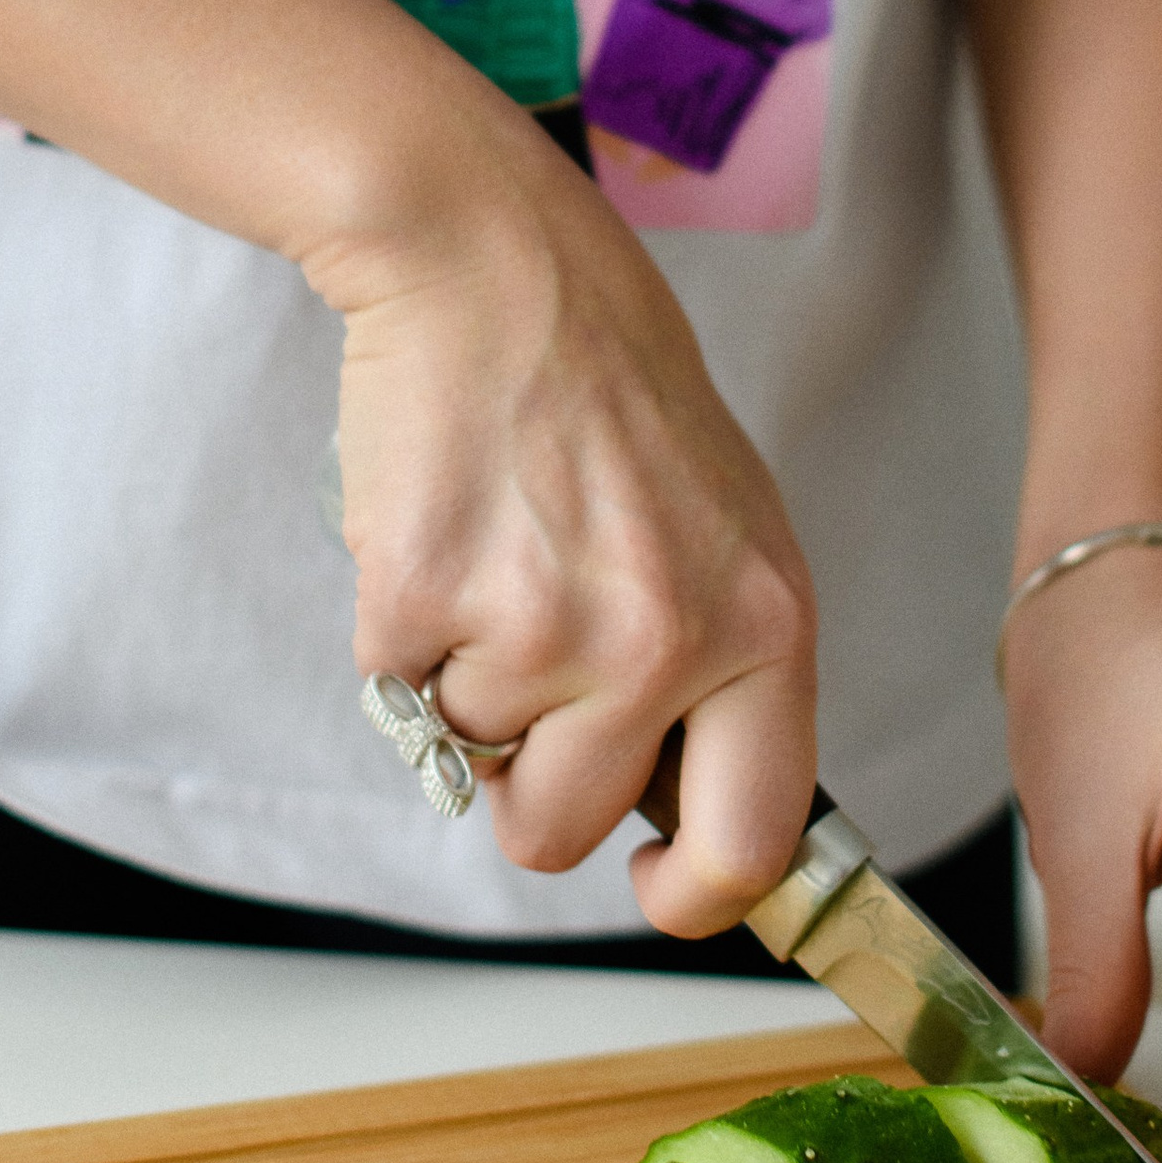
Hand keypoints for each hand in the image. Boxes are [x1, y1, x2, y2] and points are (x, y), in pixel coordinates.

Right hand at [316, 90, 815, 934]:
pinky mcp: (426, 596)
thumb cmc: (614, 391)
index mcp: (766, 626)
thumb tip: (689, 812)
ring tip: (501, 554)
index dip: (691, 895)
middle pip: (562, 832)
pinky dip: (403, 626)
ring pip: (473, 760)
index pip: (754, 843)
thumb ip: (724, 667)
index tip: (654, 882)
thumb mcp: (732, 529)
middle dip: (529, 784)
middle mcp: (666, 640)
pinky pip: (396, 686)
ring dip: (467, 681)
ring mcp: (543, 624)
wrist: (495, 267)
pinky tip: (445, 526)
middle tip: (530, 667)